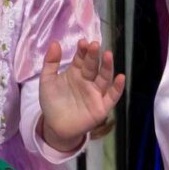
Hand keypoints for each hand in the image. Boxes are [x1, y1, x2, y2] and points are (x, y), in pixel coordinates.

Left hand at [37, 38, 123, 152]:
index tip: (82, 42)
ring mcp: (96, 93)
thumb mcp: (47, 81)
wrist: (55, 127)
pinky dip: (117, 88)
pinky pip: (112, 96)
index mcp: (76, 72)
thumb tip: (55, 43)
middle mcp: (88, 80)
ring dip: (107, 66)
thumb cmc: (52, 102)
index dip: (83, 51)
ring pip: (104, 78)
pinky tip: (121, 78)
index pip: (82, 58)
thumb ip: (50, 63)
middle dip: (94, 55)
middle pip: (93, 66)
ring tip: (108, 55)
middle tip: (94, 45)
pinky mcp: (102, 106)